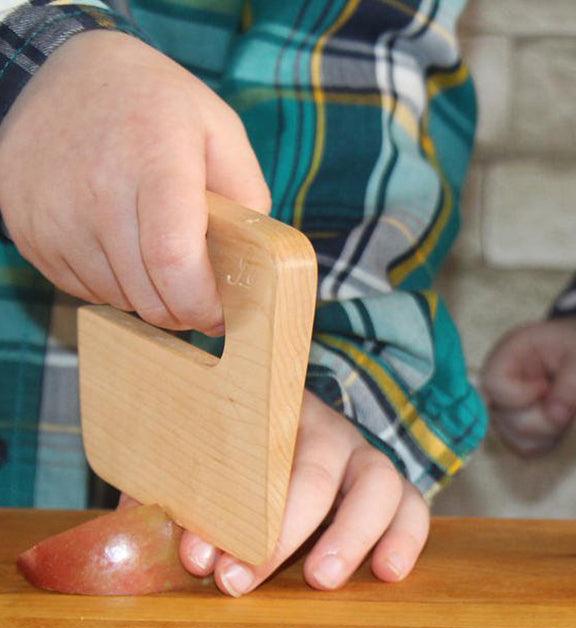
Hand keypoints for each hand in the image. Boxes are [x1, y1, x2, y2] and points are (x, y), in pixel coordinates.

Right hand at [0, 30, 269, 333]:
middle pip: (147, 293)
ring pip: (115, 297)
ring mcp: (53, 212)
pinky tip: (119, 246)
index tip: (218, 314)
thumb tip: (254, 264)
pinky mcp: (27, 229)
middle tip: (196, 294)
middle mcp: (96, 186)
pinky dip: (109, 283)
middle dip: (180, 309)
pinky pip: (81, 287)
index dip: (201, 303)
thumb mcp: (219, 129)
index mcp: (153, 158)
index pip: (174, 260)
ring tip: (156, 256)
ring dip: (146, 296)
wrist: (61, 71)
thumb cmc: (155, 105)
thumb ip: (248, 196)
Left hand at [123, 391, 429, 595]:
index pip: (255, 456)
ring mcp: (366, 460)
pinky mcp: (395, 492)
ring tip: (323, 579)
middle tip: (245, 577)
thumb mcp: (199, 474)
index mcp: (272, 419)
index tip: (204, 559)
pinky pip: (413, 509)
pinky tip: (386, 572)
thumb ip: (188, 509)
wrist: (278, 440)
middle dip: (287, 529)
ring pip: (381, 483)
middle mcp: (328, 434)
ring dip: (353, 534)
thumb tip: (194, 557)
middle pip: (320, 469)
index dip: (230, 511)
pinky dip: (404, 539)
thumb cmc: (235, 467)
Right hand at [481, 317, 575, 455]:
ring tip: (562, 406)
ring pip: (518, 439)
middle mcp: (497, 386)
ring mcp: (502, 411)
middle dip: (545, 417)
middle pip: (508, 420)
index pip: (494, 385)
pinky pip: (528, 449)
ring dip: (549, 431)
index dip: (522, 394)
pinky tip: (558, 419)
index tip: (546, 385)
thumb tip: (556, 418)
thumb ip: (572, 386)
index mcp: (506, 356)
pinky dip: (549, 440)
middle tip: (565, 396)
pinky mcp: (513, 431)